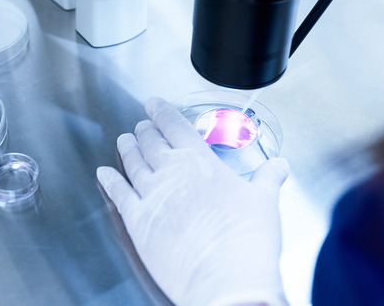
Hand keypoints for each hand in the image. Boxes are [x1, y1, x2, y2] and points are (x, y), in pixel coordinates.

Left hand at [97, 98, 289, 305]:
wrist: (225, 279)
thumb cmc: (246, 241)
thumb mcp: (265, 201)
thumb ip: (267, 179)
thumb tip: (279, 166)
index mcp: (200, 161)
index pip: (175, 126)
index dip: (162, 111)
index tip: (153, 103)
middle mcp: (171, 172)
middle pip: (151, 142)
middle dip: (145, 130)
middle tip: (141, 124)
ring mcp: (151, 195)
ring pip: (133, 163)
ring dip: (128, 149)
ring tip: (124, 140)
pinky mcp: (137, 220)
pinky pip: (118, 193)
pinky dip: (110, 180)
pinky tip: (104, 173)